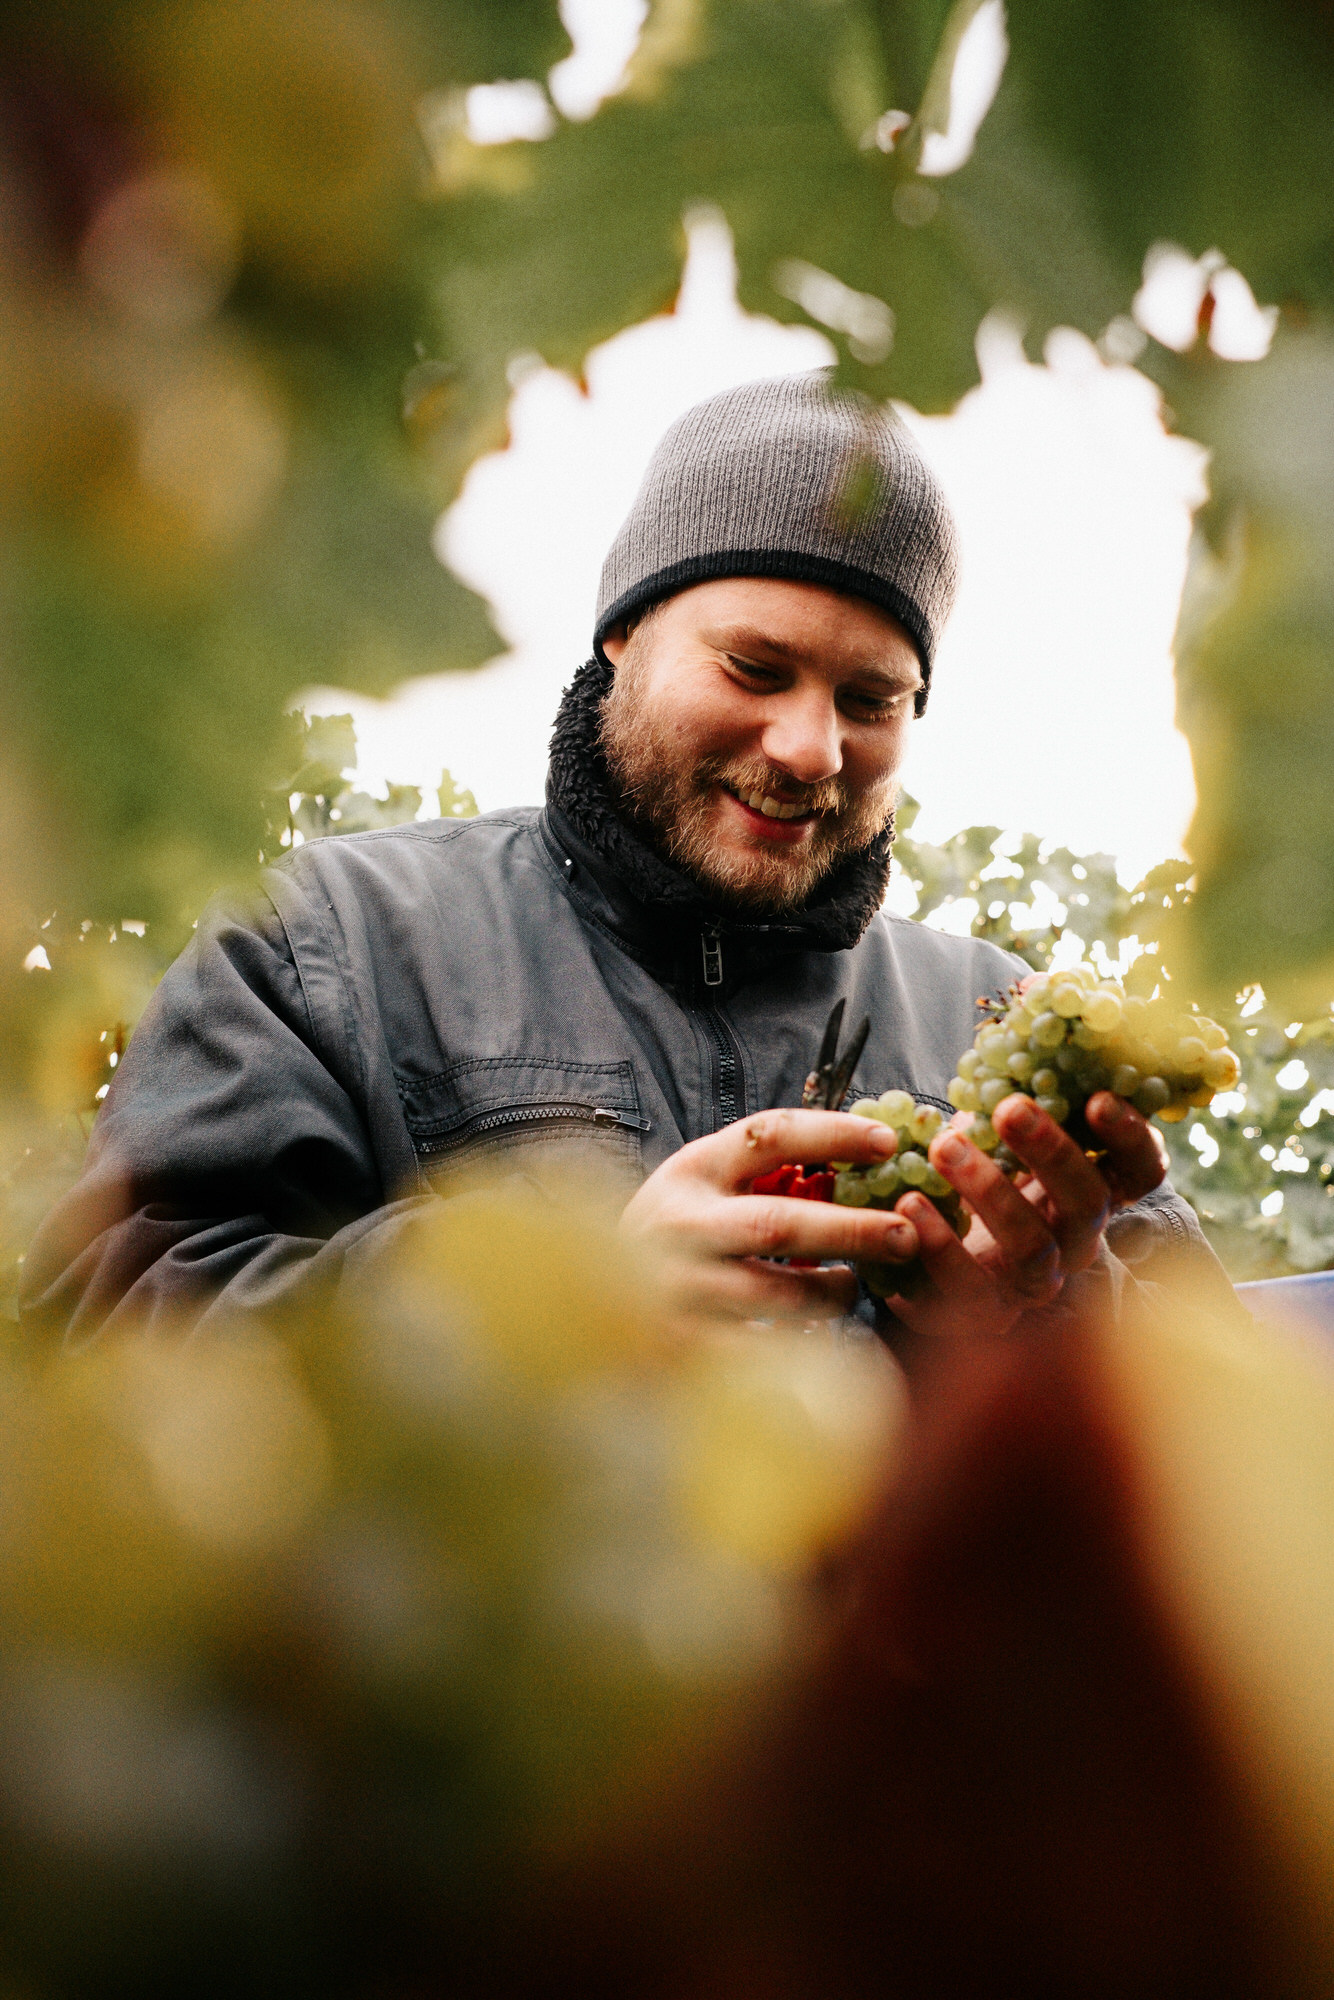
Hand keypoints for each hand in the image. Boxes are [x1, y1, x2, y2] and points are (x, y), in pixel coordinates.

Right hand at [620, 1108, 918, 1333]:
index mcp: (692, 1171)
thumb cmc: (671, 1236)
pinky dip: (799, 1346)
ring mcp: (676, 1290)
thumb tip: (864, 1158)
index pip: (768, 1135)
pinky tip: (817, 1337)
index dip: (831, 1133)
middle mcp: (679, 1225)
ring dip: (830, 1293)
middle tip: (906, 1235)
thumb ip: (761, 1173)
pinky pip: (759, 1350)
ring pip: (775, 1295)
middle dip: (852, 1230)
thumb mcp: (701, 1187)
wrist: (584, 1302)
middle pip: (778, 1224)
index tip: (887, 1142)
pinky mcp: (678, 1346)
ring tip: (854, 1286)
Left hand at [889, 1090, 1164, 1341]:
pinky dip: (939, 1247)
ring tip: (944, 1146)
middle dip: (1052, 1153)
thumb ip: (1023, 1065)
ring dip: (990, 1192)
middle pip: (1086, 1205)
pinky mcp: (981, 1313)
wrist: (926, 1256)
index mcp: (1090, 1191)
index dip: (1131, 1138)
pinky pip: (969, 1292)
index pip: (1140, 1171)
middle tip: (1011, 1107)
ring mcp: (1032, 1282)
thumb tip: (1039, 987)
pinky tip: (909, 1203)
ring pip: (1032, 1249)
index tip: (1098, 1098)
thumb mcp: (1000, 1119)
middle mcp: (1073, 1240)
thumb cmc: (976, 1172)